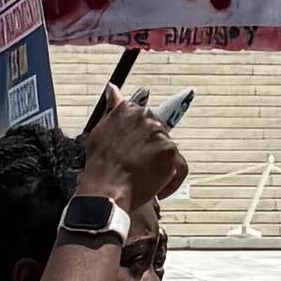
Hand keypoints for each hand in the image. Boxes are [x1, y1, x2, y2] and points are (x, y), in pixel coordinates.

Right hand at [77, 86, 188, 208]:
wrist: (106, 190)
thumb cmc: (100, 167)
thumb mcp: (100, 131)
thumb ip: (112, 109)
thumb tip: (113, 88)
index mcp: (128, 109)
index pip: (145, 119)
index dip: (141, 140)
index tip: (136, 152)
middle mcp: (145, 116)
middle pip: (159, 134)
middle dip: (151, 153)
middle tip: (138, 169)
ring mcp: (159, 133)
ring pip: (169, 151)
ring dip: (161, 168)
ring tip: (143, 181)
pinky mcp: (170, 151)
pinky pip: (180, 167)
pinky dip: (171, 182)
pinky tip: (157, 191)